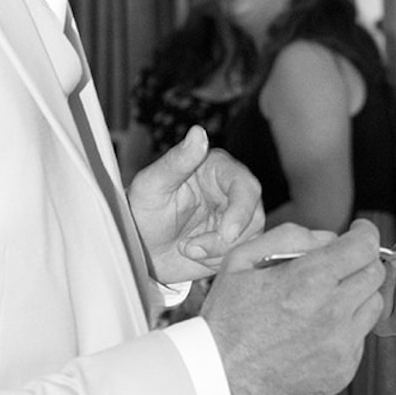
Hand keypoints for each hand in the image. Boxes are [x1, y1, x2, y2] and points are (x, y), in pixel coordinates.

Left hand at [129, 127, 264, 283]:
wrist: (140, 247)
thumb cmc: (143, 210)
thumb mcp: (153, 184)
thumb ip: (177, 160)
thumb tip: (198, 132)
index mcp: (218, 169)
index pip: (246, 186)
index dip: (241, 211)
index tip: (226, 233)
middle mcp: (232, 192)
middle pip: (255, 216)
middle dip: (226, 239)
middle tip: (192, 248)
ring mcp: (236, 219)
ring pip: (251, 239)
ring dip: (218, 252)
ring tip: (187, 248)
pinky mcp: (234, 243)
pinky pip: (241, 256)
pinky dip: (219, 262)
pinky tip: (196, 256)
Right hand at [201, 220, 386, 394]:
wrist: (219, 381)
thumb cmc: (225, 325)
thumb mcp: (240, 262)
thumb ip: (288, 237)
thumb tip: (327, 238)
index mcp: (308, 281)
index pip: (364, 246)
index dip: (365, 234)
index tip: (359, 233)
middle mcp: (331, 313)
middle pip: (375, 273)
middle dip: (360, 263)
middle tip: (340, 267)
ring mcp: (340, 345)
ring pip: (373, 306)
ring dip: (357, 296)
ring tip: (324, 302)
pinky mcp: (343, 370)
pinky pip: (360, 339)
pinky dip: (346, 330)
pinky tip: (316, 332)